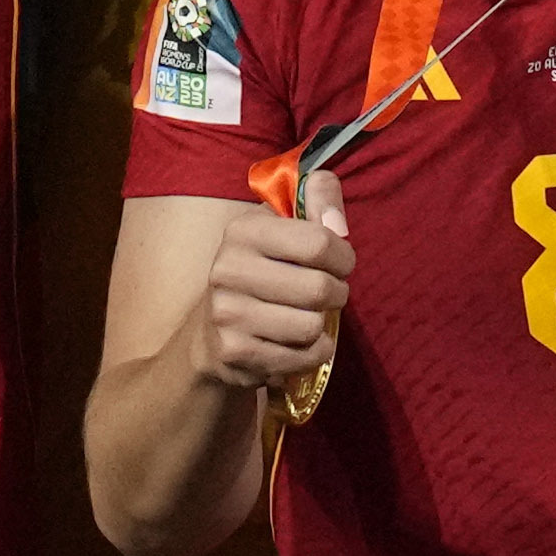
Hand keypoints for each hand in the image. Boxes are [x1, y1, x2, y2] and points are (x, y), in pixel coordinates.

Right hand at [189, 196, 354, 404]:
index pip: (319, 243)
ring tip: (308, 316)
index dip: (343, 257)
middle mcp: (229, 268)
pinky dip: (312, 353)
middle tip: (325, 294)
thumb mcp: (285, 224)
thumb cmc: (264, 271)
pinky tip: (297, 343)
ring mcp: (227, 312)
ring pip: (311, 326)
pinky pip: (302, 357)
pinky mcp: (233, 351)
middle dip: (336, 294)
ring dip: (322, 325)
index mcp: (244, 230)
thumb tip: (337, 223)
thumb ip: (318, 198)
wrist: (212, 331)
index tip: (338, 264)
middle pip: (318, 288)